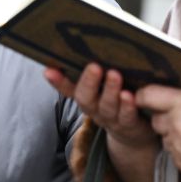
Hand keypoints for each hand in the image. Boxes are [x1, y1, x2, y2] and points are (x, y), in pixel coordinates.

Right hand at [46, 64, 159, 181]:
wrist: (131, 133)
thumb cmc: (115, 102)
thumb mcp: (101, 89)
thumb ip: (92, 74)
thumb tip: (83, 48)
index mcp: (85, 98)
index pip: (67, 89)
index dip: (57, 81)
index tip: (48, 71)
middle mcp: (94, 109)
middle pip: (85, 98)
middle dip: (88, 82)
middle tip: (94, 66)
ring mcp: (110, 118)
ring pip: (107, 106)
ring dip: (110, 90)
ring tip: (114, 74)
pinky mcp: (128, 124)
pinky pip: (126, 116)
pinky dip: (127, 106)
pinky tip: (129, 95)